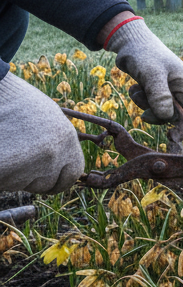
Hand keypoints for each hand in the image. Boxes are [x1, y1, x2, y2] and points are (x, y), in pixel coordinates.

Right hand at [0, 74, 84, 193]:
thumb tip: (62, 166)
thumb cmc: (17, 103)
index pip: (72, 175)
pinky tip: (0, 152)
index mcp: (66, 141)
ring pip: (20, 184)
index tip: (50, 179)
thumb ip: (59, 143)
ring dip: (13, 174)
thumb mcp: (50, 119)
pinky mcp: (4, 170)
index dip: (59, 179)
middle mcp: (52, 156)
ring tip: (7, 147)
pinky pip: (3, 182)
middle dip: (32, 177)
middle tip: (19, 158)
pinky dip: (0, 172)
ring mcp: (27, 165)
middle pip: (44, 184)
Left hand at [106, 19, 182, 121]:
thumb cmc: (144, 55)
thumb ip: (160, 96)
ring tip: (135, 90)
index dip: (167, 116)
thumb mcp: (152, 75)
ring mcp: (167, 85)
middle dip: (152, 108)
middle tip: (138, 98)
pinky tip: (134, 87)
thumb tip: (167, 117)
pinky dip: (140, 97)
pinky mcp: (155, 85)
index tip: (147, 115)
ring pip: (158, 106)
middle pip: (170, 110)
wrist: (129, 41)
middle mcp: (178, 85)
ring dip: (144, 102)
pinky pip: (150, 100)